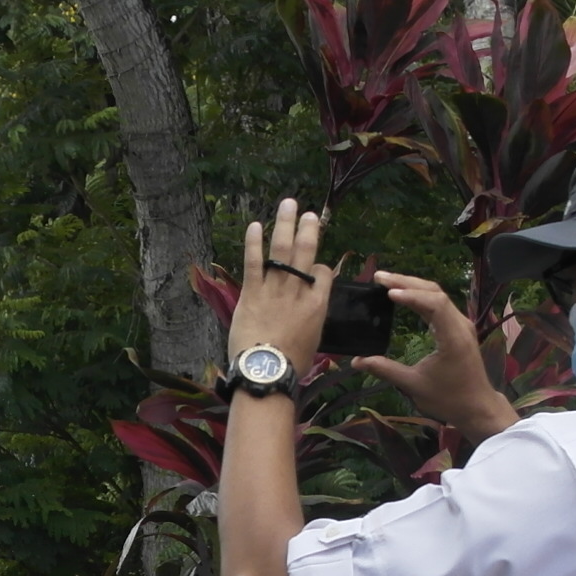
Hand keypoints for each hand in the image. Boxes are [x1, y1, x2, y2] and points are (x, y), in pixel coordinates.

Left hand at [231, 199, 330, 369]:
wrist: (267, 372)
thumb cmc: (292, 365)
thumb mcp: (313, 344)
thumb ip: (312, 324)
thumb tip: (310, 320)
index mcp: (318, 305)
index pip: (323, 273)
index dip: (320, 267)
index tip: (315, 267)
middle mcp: (299, 292)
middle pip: (306, 253)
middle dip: (308, 230)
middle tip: (309, 213)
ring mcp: (275, 290)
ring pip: (282, 251)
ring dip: (285, 224)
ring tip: (288, 204)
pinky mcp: (252, 294)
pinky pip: (254, 263)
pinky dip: (253, 243)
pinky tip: (255, 225)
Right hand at [355, 273, 517, 444]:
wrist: (477, 408)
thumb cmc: (448, 399)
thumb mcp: (413, 386)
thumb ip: (385, 370)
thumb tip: (357, 361)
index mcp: (453, 337)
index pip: (435, 304)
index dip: (411, 295)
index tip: (388, 293)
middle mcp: (460, 325)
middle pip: (435, 292)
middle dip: (407, 282)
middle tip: (379, 277)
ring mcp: (461, 325)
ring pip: (438, 295)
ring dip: (413, 286)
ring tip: (387, 281)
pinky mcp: (458, 328)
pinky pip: (439, 304)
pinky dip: (420, 296)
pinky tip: (404, 295)